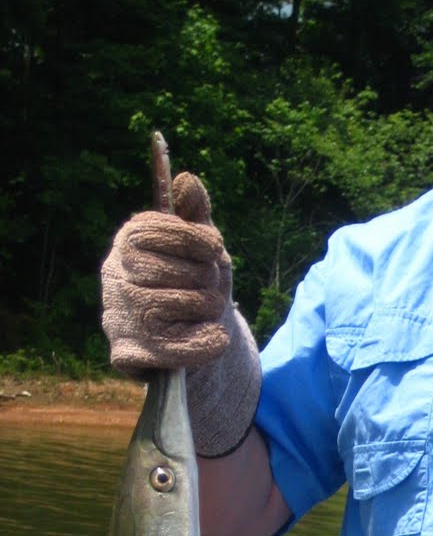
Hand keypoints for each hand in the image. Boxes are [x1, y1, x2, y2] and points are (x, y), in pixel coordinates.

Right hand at [101, 172, 260, 455]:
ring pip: (168, 307)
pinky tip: (215, 339)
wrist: (199, 342)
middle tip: (209, 289)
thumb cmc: (198, 287)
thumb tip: (188, 182)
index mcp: (129, 241)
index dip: (194, 240)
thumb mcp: (205, 250)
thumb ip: (197, 217)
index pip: (156, 230)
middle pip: (165, 270)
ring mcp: (116, 315)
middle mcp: (114, 276)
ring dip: (204, 311)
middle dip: (203, 280)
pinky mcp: (125, 353)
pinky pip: (167, 348)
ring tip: (208, 313)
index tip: (214, 249)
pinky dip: (200, 344)